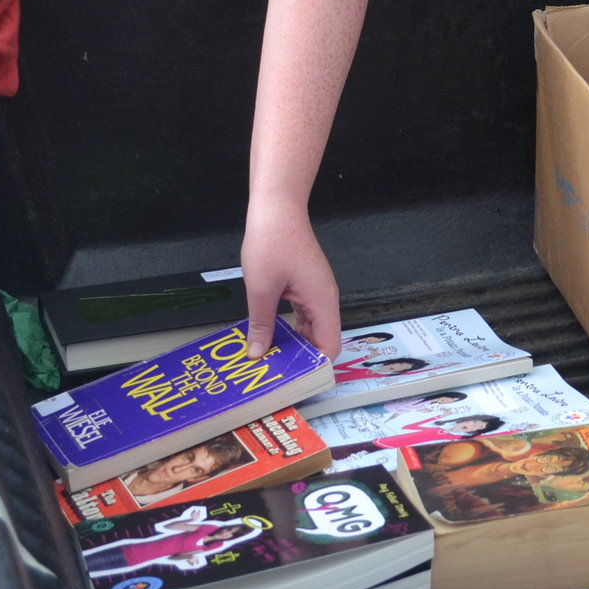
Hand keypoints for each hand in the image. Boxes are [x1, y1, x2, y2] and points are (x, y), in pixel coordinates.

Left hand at [240, 204, 339, 359]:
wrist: (277, 209)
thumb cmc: (274, 240)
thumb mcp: (261, 289)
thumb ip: (261, 324)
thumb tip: (258, 351)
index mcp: (322, 301)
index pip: (330, 346)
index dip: (316, 366)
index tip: (297, 379)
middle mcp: (325, 298)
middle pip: (322, 339)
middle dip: (302, 358)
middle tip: (278, 372)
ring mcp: (316, 291)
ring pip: (312, 327)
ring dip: (295, 342)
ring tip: (271, 356)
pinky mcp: (306, 284)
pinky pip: (304, 314)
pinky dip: (291, 326)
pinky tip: (271, 332)